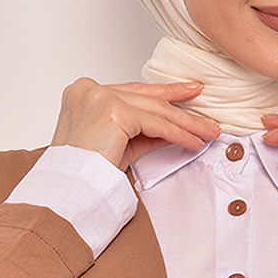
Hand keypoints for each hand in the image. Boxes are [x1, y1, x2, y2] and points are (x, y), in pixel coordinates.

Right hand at [51, 77, 220, 170]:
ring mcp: (101, 97)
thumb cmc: (86, 172)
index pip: (133, 91)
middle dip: (182, 110)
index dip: (164, 93)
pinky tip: (193, 142)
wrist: (69, 188)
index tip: (188, 92)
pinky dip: (178, 134)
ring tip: (207, 133)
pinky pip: (156, 124)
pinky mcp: (114, 111)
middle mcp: (91, 89)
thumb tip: (173, 128)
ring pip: (155, 110)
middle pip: (147, 99)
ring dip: (186, 124)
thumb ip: (143, 131)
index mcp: (84, 92)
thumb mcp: (119, 144)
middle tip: (207, 116)